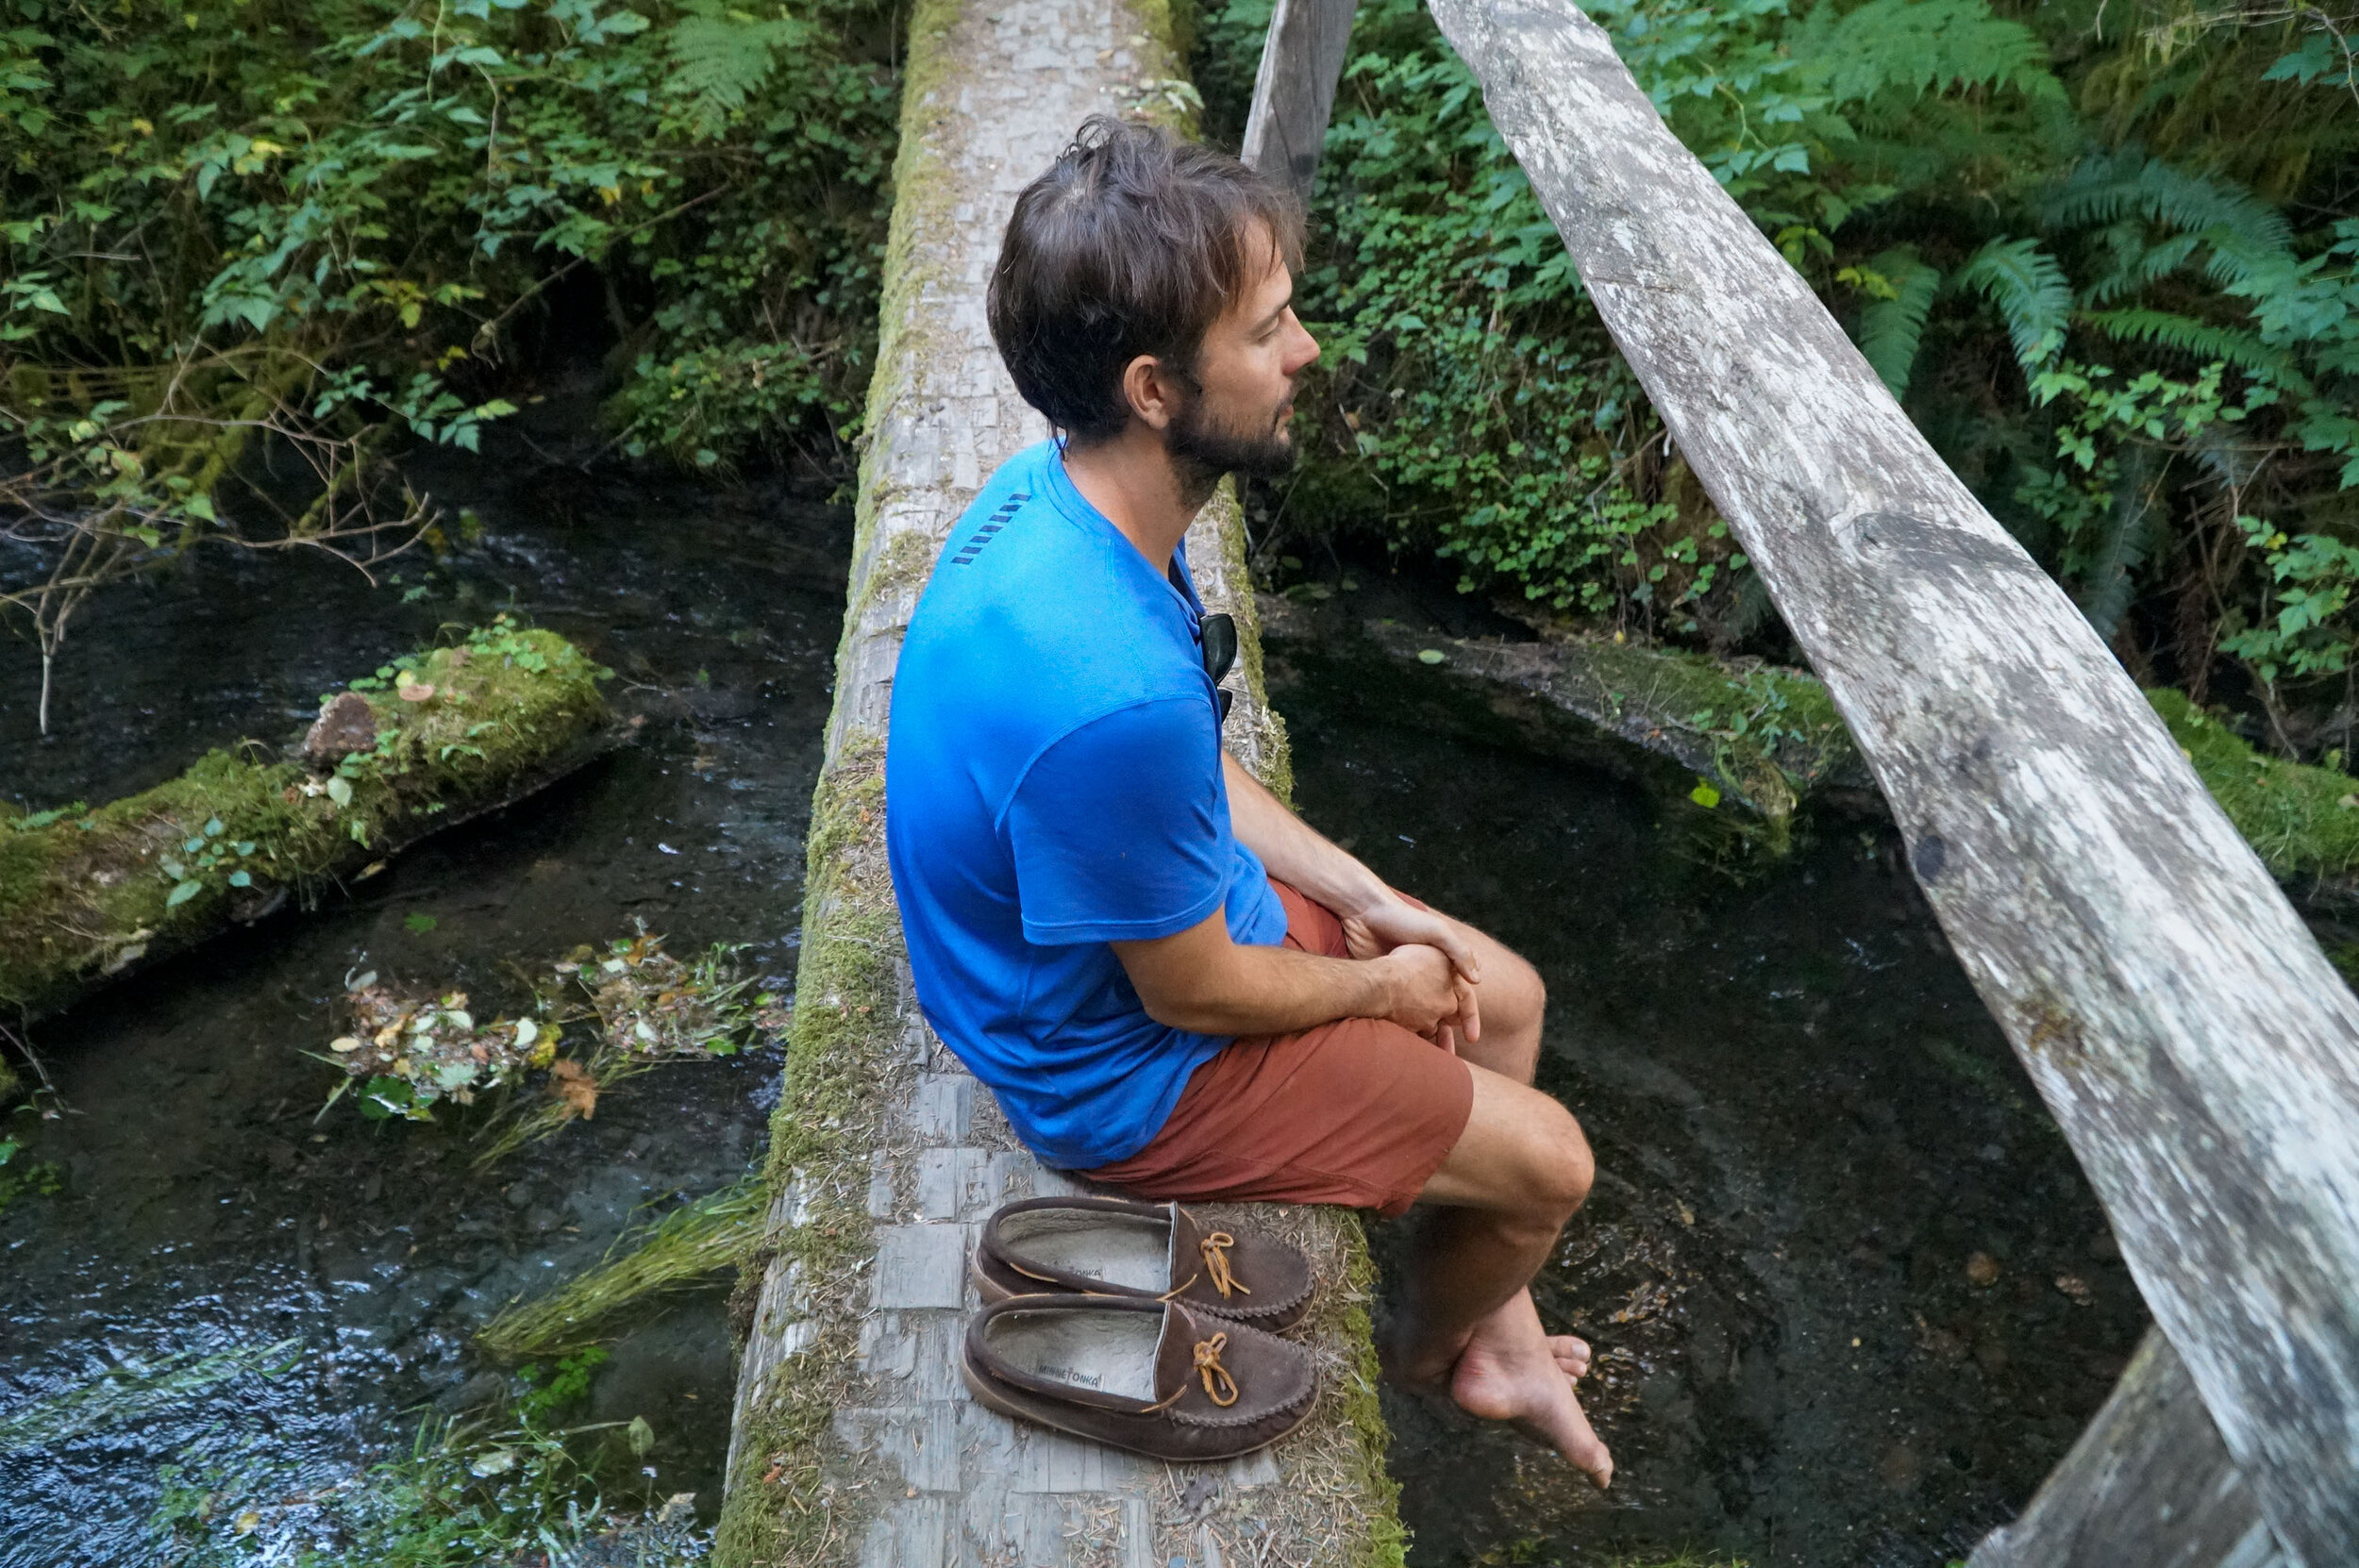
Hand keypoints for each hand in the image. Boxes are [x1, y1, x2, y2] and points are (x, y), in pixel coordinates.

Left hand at [1343, 892, 1481, 1045]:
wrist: (1364, 915)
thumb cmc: (1403, 920)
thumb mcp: (1436, 931)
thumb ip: (1459, 953)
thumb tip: (1478, 980)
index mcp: (1446, 964)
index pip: (1464, 996)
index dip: (1470, 1018)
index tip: (1472, 1038)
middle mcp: (1430, 976)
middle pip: (1445, 1012)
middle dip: (1449, 1035)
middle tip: (1450, 1057)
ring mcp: (1409, 983)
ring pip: (1424, 1017)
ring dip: (1429, 1037)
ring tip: (1431, 1057)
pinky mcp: (1388, 986)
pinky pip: (1402, 1014)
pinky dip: (1407, 1029)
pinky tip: (1407, 1043)